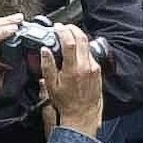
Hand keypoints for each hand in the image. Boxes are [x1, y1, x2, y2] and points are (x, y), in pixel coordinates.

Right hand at [39, 23, 103, 138]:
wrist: (83, 114)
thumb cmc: (66, 103)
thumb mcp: (51, 86)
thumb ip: (47, 66)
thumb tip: (45, 50)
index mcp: (73, 69)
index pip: (70, 42)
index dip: (63, 31)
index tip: (58, 28)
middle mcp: (86, 66)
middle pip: (82, 38)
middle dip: (72, 29)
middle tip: (64, 27)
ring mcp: (94, 67)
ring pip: (87, 44)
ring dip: (78, 37)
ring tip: (68, 38)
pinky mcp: (98, 70)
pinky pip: (90, 53)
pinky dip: (82, 48)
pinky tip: (75, 51)